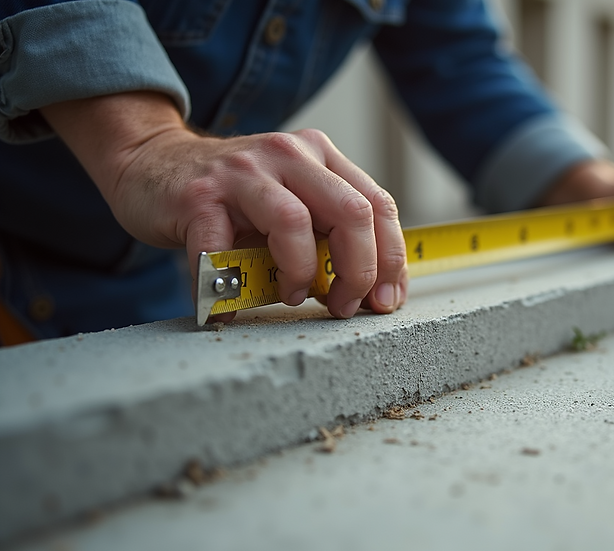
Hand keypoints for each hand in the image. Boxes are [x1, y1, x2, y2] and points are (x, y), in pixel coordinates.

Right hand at [41, 92, 407, 319]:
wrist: (151, 165)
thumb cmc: (231, 201)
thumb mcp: (291, 202)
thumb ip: (327, 232)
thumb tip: (371, 291)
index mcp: (321, 156)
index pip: (378, 206)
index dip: (391, 260)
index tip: (387, 300)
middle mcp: (289, 154)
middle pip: (352, 213)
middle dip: (360, 272)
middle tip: (344, 306)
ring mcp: (243, 170)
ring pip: (296, 223)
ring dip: (302, 274)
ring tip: (292, 297)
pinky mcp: (199, 194)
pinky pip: (224, 250)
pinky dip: (232, 289)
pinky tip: (232, 305)